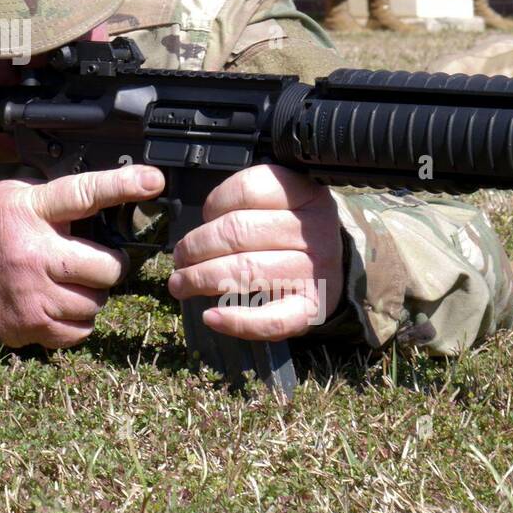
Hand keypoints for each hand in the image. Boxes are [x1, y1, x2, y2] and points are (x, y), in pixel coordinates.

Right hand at [0, 164, 163, 347]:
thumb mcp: (19, 198)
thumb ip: (60, 200)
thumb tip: (112, 196)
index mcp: (31, 212)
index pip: (83, 194)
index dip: (121, 185)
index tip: (152, 180)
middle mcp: (35, 255)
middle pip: (106, 267)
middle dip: (107, 265)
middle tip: (93, 260)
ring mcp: (33, 295)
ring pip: (96, 302)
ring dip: (92, 294)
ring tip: (69, 282)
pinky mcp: (31, 326)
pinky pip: (79, 331)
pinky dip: (78, 320)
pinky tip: (60, 303)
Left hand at [167, 165, 343, 340]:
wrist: (333, 269)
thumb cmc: (290, 233)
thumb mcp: (278, 202)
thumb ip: (242, 204)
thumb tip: (194, 232)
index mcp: (305, 193)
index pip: (248, 190)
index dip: (214, 204)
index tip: (204, 217)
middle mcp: (314, 230)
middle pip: (239, 232)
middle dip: (196, 246)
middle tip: (179, 258)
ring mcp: (316, 271)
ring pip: (247, 270)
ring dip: (202, 278)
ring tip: (181, 283)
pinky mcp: (313, 309)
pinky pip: (273, 320)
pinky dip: (238, 322)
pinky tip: (212, 317)